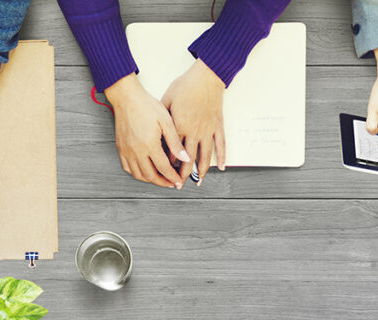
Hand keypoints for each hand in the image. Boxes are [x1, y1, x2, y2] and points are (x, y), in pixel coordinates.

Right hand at [104, 74, 187, 188]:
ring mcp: (127, 151)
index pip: (163, 168)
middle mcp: (137, 151)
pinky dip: (137, 173)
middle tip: (171, 183)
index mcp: (149, 145)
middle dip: (162, 182)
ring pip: (138, 174)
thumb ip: (175, 142)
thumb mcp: (166, 121)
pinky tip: (144, 171)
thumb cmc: (147, 106)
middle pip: (150, 175)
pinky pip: (128, 168)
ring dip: (150, 179)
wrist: (127, 99)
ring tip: (160, 178)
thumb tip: (184, 158)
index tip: (178, 182)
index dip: (172, 177)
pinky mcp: (121, 149)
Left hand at [161, 59, 225, 183]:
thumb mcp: (166, 101)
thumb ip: (162, 120)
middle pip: (187, 159)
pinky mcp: (218, 125)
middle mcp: (193, 132)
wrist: (206, 76)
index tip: (163, 174)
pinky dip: (222, 157)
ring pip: (205, 156)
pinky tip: (222, 167)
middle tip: (178, 186)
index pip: (171, 152)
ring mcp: (207, 130)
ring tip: (198, 182)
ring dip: (201, 172)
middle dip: (182, 175)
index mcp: (178, 127)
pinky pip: (221, 145)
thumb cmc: (185, 86)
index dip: (167, 165)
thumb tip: (155, 133)